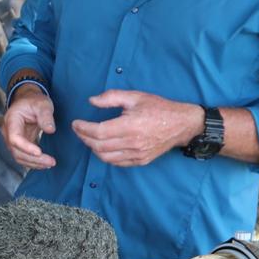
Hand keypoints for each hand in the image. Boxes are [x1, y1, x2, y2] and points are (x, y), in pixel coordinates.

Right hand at [2, 86, 56, 169]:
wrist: (28, 102)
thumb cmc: (34, 101)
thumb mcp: (42, 104)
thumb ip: (46, 116)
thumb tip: (50, 130)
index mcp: (11, 120)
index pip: (14, 138)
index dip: (26, 147)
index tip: (39, 152)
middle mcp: (8, 132)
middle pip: (16, 151)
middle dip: (33, 159)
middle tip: (51, 161)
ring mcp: (13, 140)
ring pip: (19, 157)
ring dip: (34, 163)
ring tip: (50, 163)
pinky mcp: (19, 145)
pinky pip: (23, 157)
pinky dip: (33, 162)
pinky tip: (45, 163)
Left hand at [71, 90, 203, 167]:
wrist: (182, 124)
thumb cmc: (159, 108)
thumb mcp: (135, 96)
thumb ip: (112, 97)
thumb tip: (91, 101)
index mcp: (130, 125)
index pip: (99, 132)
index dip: (83, 129)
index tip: (76, 123)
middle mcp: (133, 143)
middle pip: (99, 146)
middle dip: (84, 138)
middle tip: (79, 130)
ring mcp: (137, 154)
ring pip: (106, 157)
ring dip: (93, 148)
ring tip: (88, 138)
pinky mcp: (141, 160)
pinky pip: (117, 162)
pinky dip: (105, 156)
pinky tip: (101, 147)